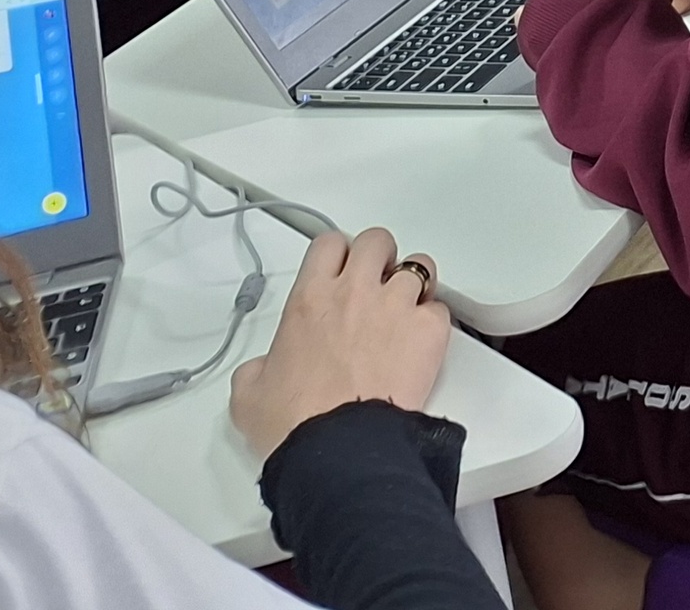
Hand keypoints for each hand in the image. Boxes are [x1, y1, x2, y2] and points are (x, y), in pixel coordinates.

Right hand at [229, 226, 449, 461]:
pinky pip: (440, 307)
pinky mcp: (428, 330)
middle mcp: (355, 293)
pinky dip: (433, 320)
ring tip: (405, 309)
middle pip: (377, 241)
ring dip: (413, 283)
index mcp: (309, 300)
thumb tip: (265, 368)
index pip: (328, 244)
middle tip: (375, 285)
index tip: (340, 270)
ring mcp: (396, 306)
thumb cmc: (296, 423)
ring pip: (418, 264)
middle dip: (378, 258)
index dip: (337, 255)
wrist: (338, 448)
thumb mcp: (249, 394)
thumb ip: (259, 366)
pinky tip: (420, 341)